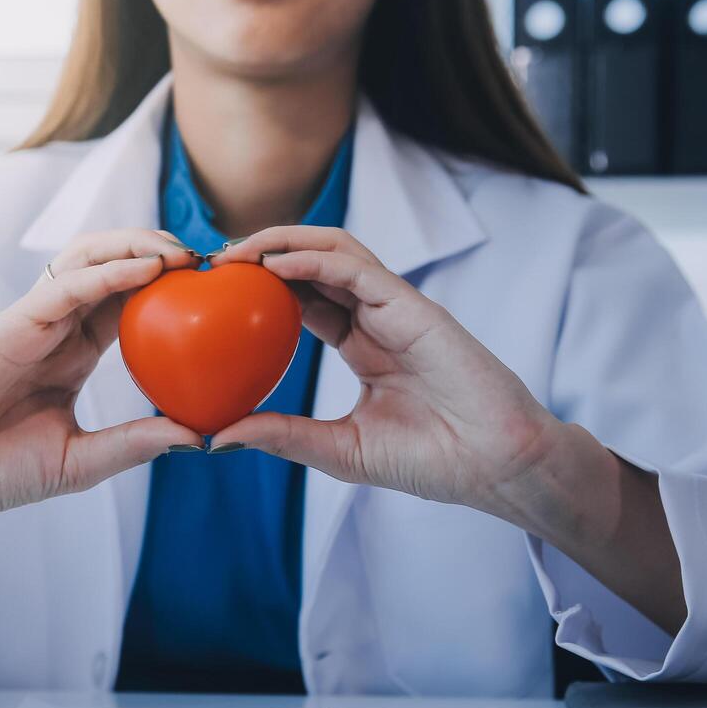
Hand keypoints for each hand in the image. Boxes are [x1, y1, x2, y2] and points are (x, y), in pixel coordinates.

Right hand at [0, 228, 203, 544]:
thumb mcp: (81, 463)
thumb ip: (134, 445)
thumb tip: (200, 436)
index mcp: (72, 353)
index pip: (129, 302)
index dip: (170, 287)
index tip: (218, 289)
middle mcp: (54, 328)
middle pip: (111, 266)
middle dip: (159, 250)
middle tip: (209, 260)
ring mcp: (29, 323)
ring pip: (87, 259)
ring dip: (137, 246)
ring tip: (182, 254)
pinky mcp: (7, 327)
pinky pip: (64, 287)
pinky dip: (107, 273)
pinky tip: (147, 270)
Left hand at [208, 227, 563, 525]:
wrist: (497, 465)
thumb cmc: (433, 461)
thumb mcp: (339, 450)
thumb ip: (282, 436)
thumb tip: (215, 437)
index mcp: (362, 345)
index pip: (301, 301)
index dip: (258, 289)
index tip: (210, 294)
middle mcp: (376, 318)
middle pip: (311, 265)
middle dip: (259, 254)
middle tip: (209, 262)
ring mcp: (395, 307)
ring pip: (331, 251)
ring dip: (280, 242)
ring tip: (233, 252)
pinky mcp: (413, 305)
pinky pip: (355, 268)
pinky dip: (311, 259)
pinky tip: (271, 265)